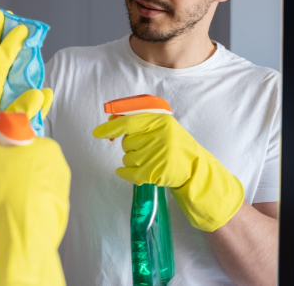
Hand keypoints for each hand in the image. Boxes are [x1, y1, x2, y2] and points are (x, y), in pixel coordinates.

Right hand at [0, 135, 69, 285]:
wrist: (23, 232)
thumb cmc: (5, 185)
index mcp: (48, 148)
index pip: (18, 144)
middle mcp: (58, 168)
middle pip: (18, 168)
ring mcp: (59, 193)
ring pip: (21, 189)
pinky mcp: (55, 214)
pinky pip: (28, 206)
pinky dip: (12, 210)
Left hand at [93, 113, 243, 231]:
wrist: (194, 167)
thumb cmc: (174, 144)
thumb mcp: (162, 127)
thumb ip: (139, 123)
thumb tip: (111, 122)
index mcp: (160, 121)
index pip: (129, 123)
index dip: (111, 128)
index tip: (98, 133)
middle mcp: (159, 137)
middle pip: (127, 142)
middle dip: (131, 146)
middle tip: (147, 148)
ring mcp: (158, 155)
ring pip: (127, 158)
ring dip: (132, 160)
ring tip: (149, 159)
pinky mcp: (155, 172)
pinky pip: (129, 172)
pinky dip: (124, 173)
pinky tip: (126, 172)